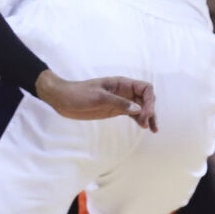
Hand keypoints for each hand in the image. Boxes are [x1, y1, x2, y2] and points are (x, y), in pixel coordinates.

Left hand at [36, 71, 157, 131]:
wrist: (62, 99)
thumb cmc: (78, 94)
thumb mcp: (98, 98)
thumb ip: (119, 103)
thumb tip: (138, 110)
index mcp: (121, 84)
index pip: (145, 89)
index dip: (149, 101)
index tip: (145, 114)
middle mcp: (124, 91)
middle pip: (146, 99)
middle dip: (150, 110)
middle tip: (146, 124)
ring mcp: (120, 101)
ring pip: (141, 108)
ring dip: (148, 117)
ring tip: (152, 130)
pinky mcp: (115, 110)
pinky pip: (132, 114)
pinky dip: (139, 120)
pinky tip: (143, 127)